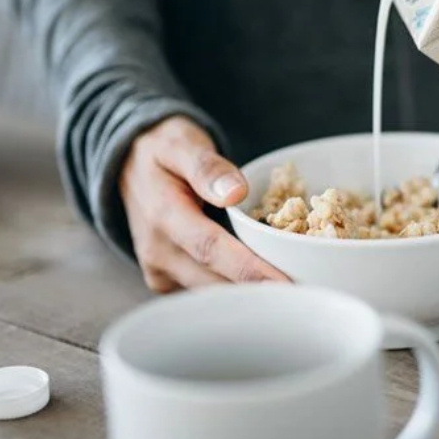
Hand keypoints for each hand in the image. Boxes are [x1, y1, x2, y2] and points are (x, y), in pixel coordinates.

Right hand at [119, 116, 289, 291]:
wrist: (128, 165)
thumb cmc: (162, 151)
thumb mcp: (182, 143)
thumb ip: (207, 167)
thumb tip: (236, 192)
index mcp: (162, 216)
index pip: (210, 249)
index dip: (249, 270)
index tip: (286, 285)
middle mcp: (158, 252)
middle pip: (216, 282)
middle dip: (261, 291)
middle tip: (310, 295)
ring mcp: (161, 271)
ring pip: (213, 294)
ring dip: (252, 294)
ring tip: (297, 292)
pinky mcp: (167, 281)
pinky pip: (207, 291)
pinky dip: (237, 290)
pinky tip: (267, 284)